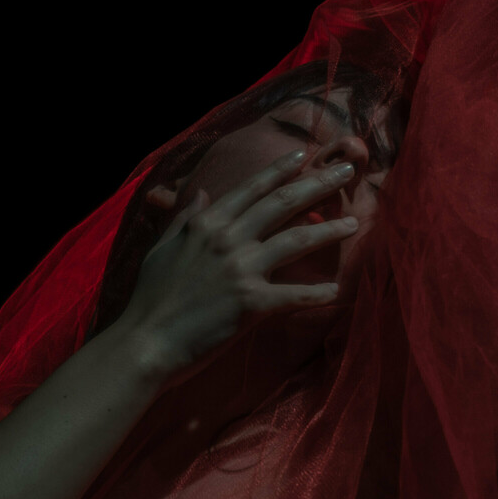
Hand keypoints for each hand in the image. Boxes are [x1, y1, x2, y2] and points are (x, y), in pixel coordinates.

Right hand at [116, 151, 359, 383]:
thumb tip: (200, 193)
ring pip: (297, 240)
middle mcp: (227, 238)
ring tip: (353, 224)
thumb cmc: (149, 299)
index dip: (280, 169)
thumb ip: (184, 219)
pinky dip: (318, 293)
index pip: (252, 188)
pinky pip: (295, 294)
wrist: (144, 342)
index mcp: (206, 223)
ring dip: (329, 230)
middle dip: (318, 184)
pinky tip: (336, 291)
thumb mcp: (162, 249)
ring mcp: (241, 269)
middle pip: (282, 203)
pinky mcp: (251, 303)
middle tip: (346, 173)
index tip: (305, 155)